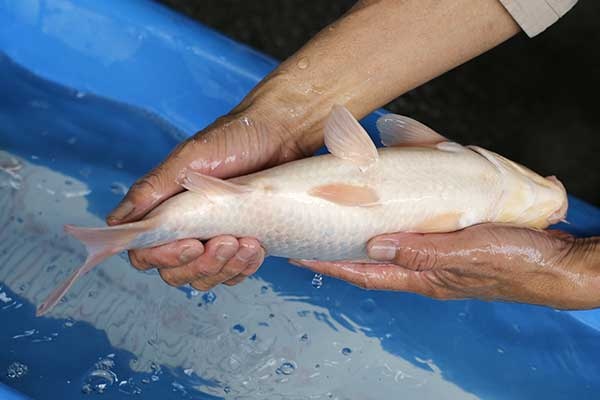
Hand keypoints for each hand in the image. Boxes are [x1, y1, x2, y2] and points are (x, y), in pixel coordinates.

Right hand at [107, 100, 319, 289]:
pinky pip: (234, 273)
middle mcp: (185, 228)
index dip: (165, 257)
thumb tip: (116, 222)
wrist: (280, 134)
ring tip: (249, 243)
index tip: (192, 243)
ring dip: (225, 268)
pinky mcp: (241, 243)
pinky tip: (258, 248)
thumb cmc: (233, 140)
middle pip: (176, 273)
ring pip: (205, 278)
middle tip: (227, 241)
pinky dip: (244, 268)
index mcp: (164, 210)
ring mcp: (213, 238)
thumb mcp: (190, 159)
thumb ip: (154, 188)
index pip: (145, 254)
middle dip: (202, 265)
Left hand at [292, 224, 599, 309]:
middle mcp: (423, 263)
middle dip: (339, 243)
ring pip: (391, 232)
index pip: (364, 272)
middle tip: (310, 223)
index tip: (297, 254)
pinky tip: (392, 184)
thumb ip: (423, 251)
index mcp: (423, 277)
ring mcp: (437, 246)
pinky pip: (417, 213)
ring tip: (338, 204)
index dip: (329, 264)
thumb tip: (374, 246)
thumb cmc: (518, 261)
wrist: (560, 257)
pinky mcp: (452, 229)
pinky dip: (401, 200)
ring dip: (366, 219)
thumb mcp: (469, 254)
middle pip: (371, 254)